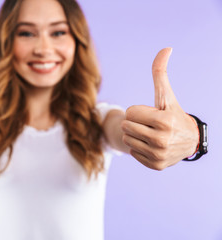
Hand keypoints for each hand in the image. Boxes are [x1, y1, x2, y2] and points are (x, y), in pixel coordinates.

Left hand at [121, 48, 198, 169]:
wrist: (188, 141)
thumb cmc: (173, 114)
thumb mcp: (166, 96)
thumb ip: (160, 73)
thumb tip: (166, 48)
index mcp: (164, 121)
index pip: (130, 113)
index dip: (137, 111)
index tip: (150, 114)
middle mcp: (162, 140)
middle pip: (126, 126)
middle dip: (134, 122)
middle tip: (148, 124)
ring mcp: (159, 154)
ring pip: (127, 139)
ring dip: (135, 134)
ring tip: (149, 133)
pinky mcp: (156, 165)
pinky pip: (133, 152)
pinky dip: (139, 147)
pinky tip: (151, 145)